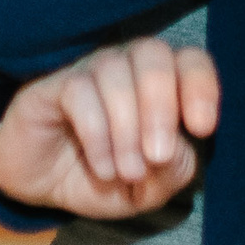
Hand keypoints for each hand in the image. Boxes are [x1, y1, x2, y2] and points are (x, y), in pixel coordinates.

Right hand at [0, 34, 219, 221]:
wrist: (42, 191)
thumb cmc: (103, 179)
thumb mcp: (149, 190)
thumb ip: (173, 171)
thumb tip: (174, 149)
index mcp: (158, 85)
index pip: (189, 59)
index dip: (201, 85)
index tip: (201, 128)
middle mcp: (124, 67)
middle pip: (152, 53)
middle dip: (161, 107)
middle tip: (158, 156)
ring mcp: (87, 72)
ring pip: (114, 71)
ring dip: (127, 128)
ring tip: (126, 172)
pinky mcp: (51, 86)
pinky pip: (79, 91)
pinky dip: (98, 134)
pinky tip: (102, 167)